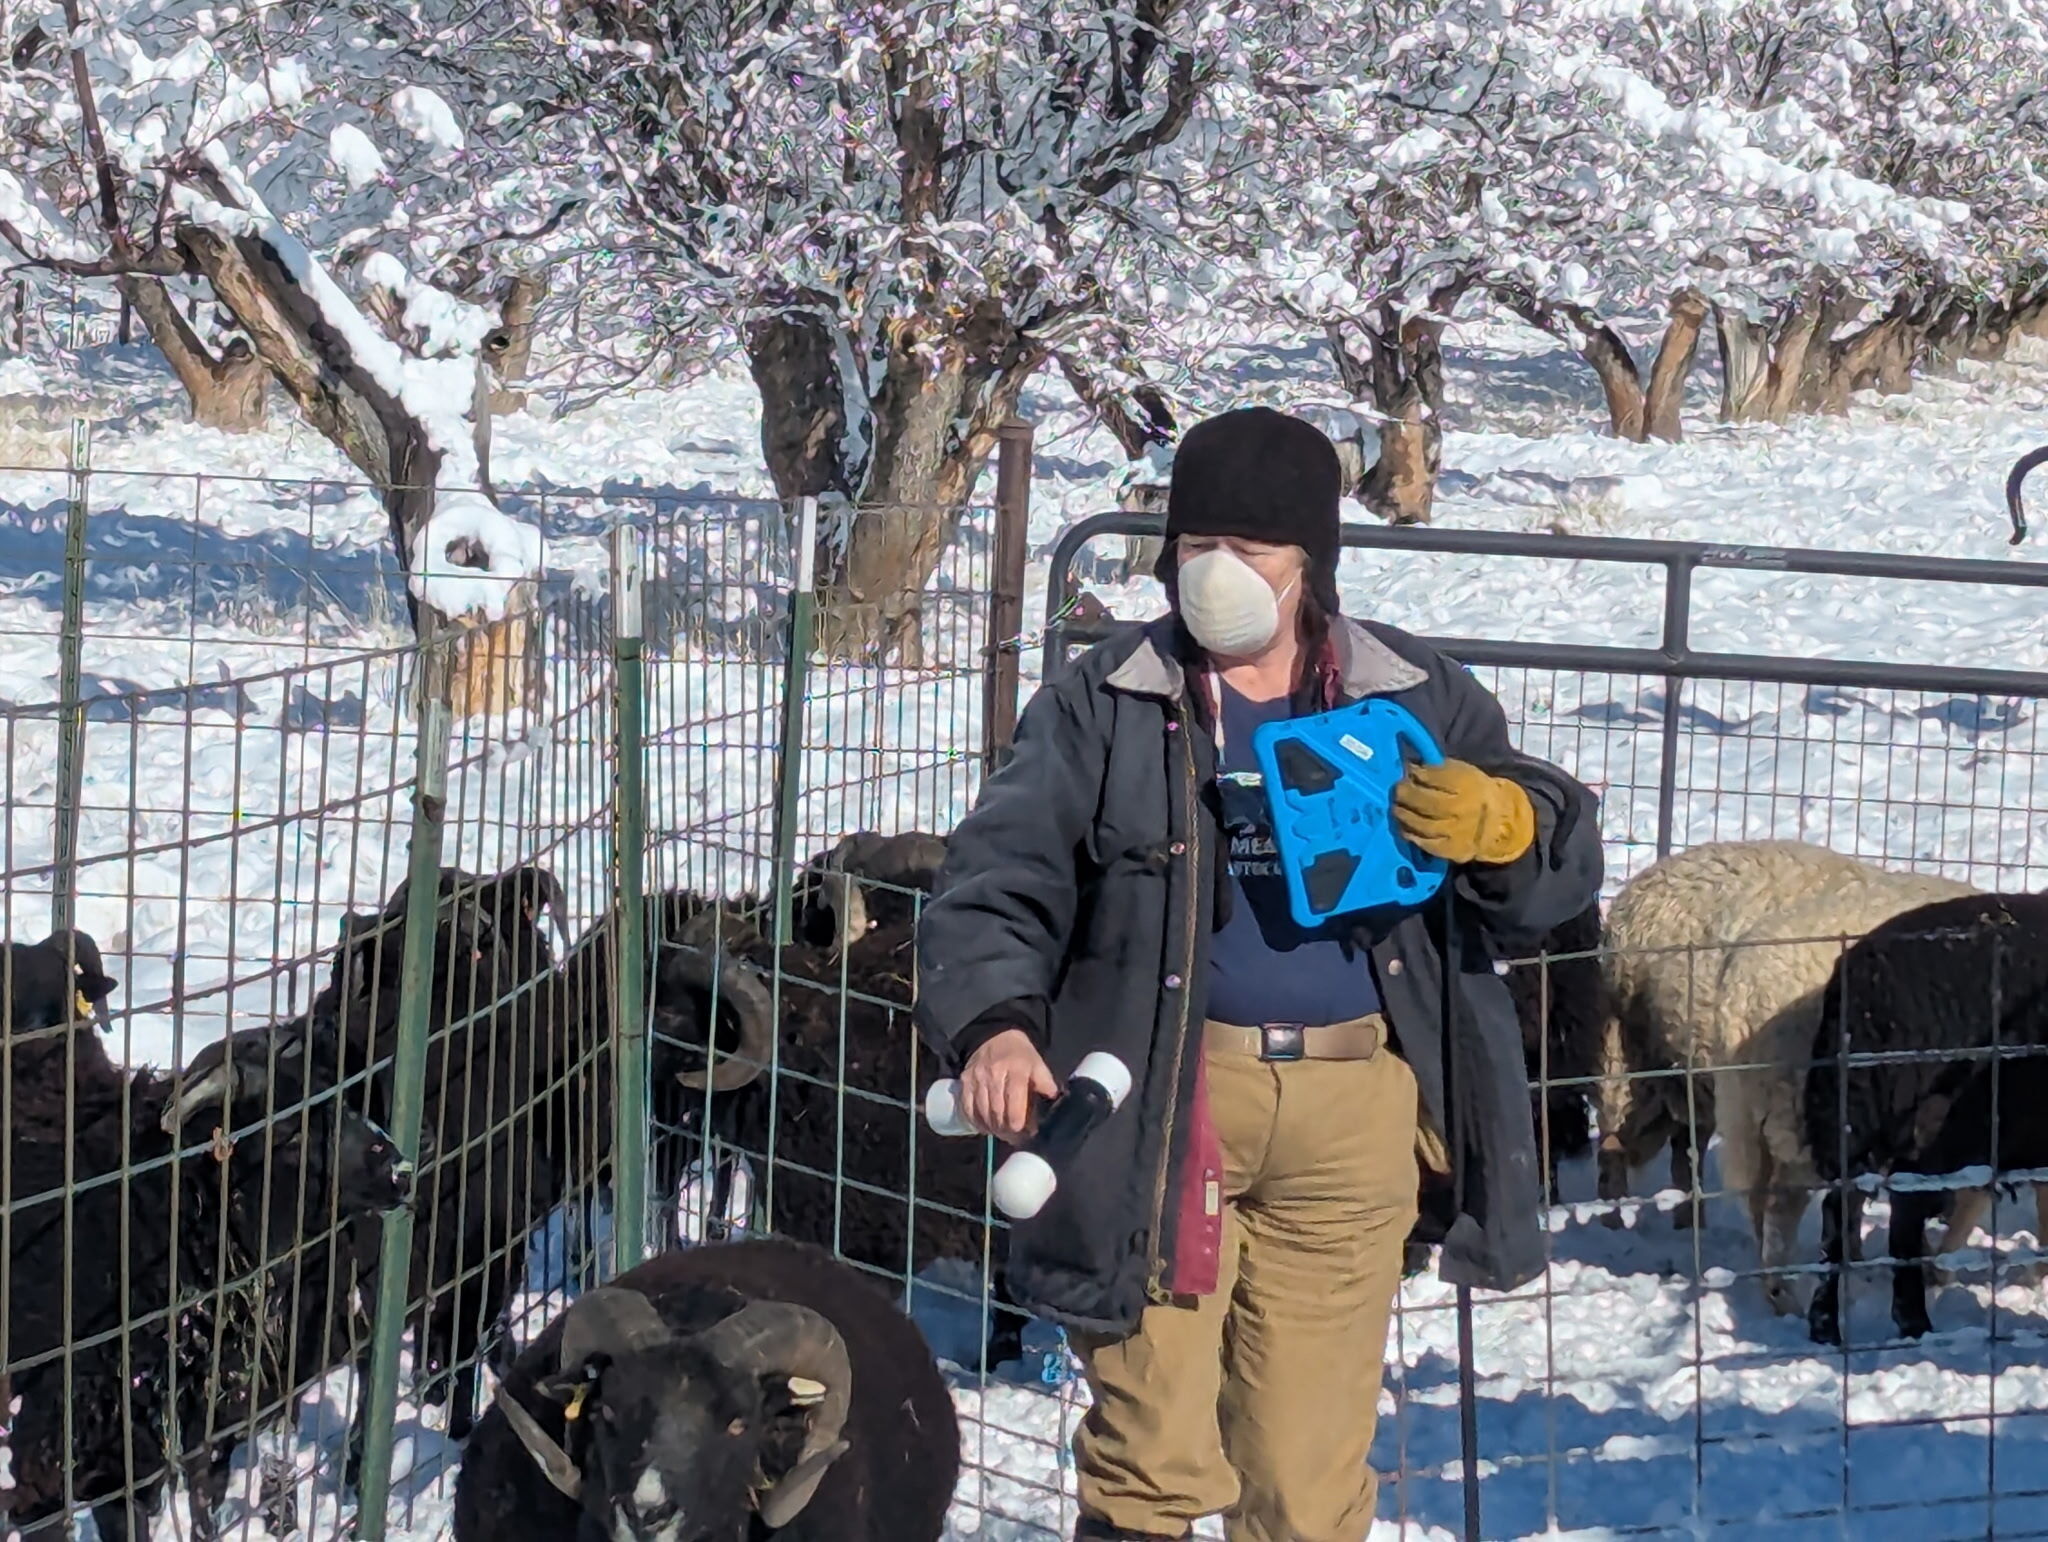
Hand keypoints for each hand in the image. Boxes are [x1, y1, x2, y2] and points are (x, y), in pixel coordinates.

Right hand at [958, 1029, 1058, 1144]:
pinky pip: (967, 1108)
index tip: (1026, 1133)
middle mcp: (994, 1074)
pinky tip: (986, 1128)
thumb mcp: (1038, 1064)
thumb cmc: (1020, 1055)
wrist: (995, 1037)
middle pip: (998, 1111)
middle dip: (1007, 1130)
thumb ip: (1046, 1082)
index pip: (1014, 1102)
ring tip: (1003, 1134)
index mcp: (1016, 1070)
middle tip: (1015, 1138)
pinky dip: (976, 1122)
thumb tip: (1053, 1098)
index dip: (1019, 1123)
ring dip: (993, 1129)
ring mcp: (977, 1078)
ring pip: (982, 1112)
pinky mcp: (965, 1082)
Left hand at [1392, 759, 1535, 865]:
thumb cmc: (1474, 792)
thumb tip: (1410, 767)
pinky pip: (1427, 844)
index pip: (1437, 778)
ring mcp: (1458, 832)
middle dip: (1407, 795)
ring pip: (1423, 825)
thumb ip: (1439, 768)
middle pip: (1428, 803)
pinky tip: (1404, 828)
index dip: (1419, 774)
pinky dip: (1411, 835)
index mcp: (1468, 786)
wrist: (1499, 822)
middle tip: (1396, 790)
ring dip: (1404, 816)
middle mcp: (1463, 810)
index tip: (1409, 771)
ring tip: (1396, 808)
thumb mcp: (1463, 772)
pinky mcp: (1452, 850)